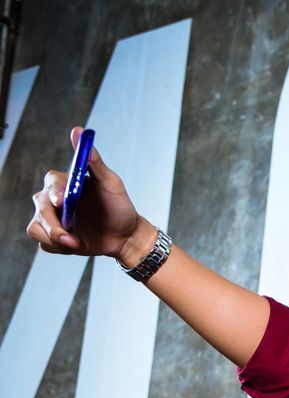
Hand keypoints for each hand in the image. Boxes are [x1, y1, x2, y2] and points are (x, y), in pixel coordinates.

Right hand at [26, 127, 153, 264]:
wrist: (125, 235)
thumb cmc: (119, 206)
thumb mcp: (111, 183)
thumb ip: (94, 161)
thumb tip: (80, 132)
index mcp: (64, 182)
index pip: (51, 183)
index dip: (54, 192)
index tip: (62, 201)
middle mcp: (52, 199)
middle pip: (40, 208)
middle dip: (53, 224)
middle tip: (69, 237)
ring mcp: (51, 219)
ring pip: (36, 228)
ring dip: (55, 238)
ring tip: (76, 243)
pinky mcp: (53, 238)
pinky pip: (44, 243)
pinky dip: (59, 248)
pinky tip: (76, 245)